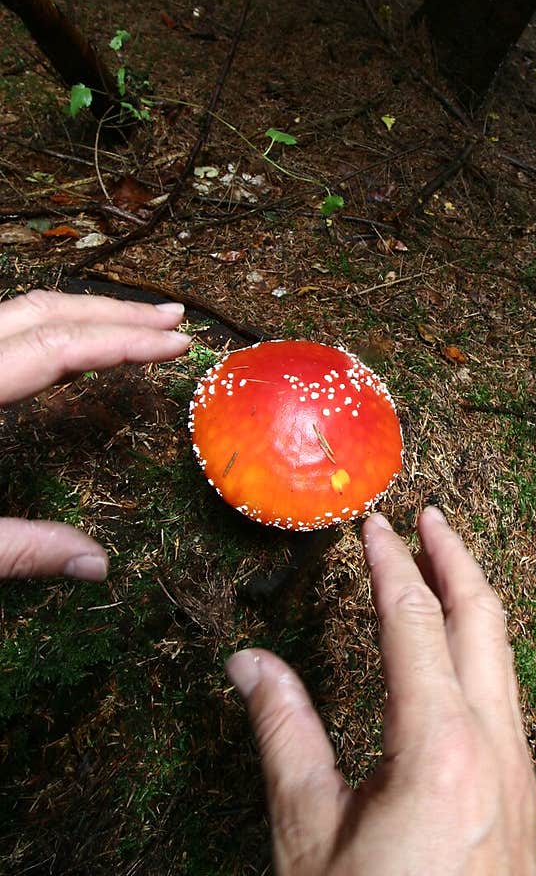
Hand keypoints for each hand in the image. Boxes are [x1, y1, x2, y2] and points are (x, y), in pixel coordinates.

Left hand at [0, 288, 190, 580]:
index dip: (123, 342)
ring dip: (85, 314)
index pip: (56, 348)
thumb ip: (20, 549)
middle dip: (115, 313)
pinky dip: (53, 330)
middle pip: (45, 313)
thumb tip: (96, 564)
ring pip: (21, 312)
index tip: (178, 345)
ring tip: (141, 324)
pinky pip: (8, 330)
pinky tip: (78, 348)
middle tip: (174, 321)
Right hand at [227, 506, 535, 875]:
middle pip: (486, 624)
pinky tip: (462, 672)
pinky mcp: (526, 816)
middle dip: (458, 560)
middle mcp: (497, 754)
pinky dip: (487, 660)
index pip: (414, 625)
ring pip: (508, 663)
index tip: (372, 526)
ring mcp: (521, 785)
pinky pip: (512, 708)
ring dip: (477, 607)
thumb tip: (253, 665)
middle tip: (429, 519)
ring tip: (447, 575)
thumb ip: (285, 739)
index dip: (390, 566)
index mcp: (441, 751)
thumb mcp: (308, 847)